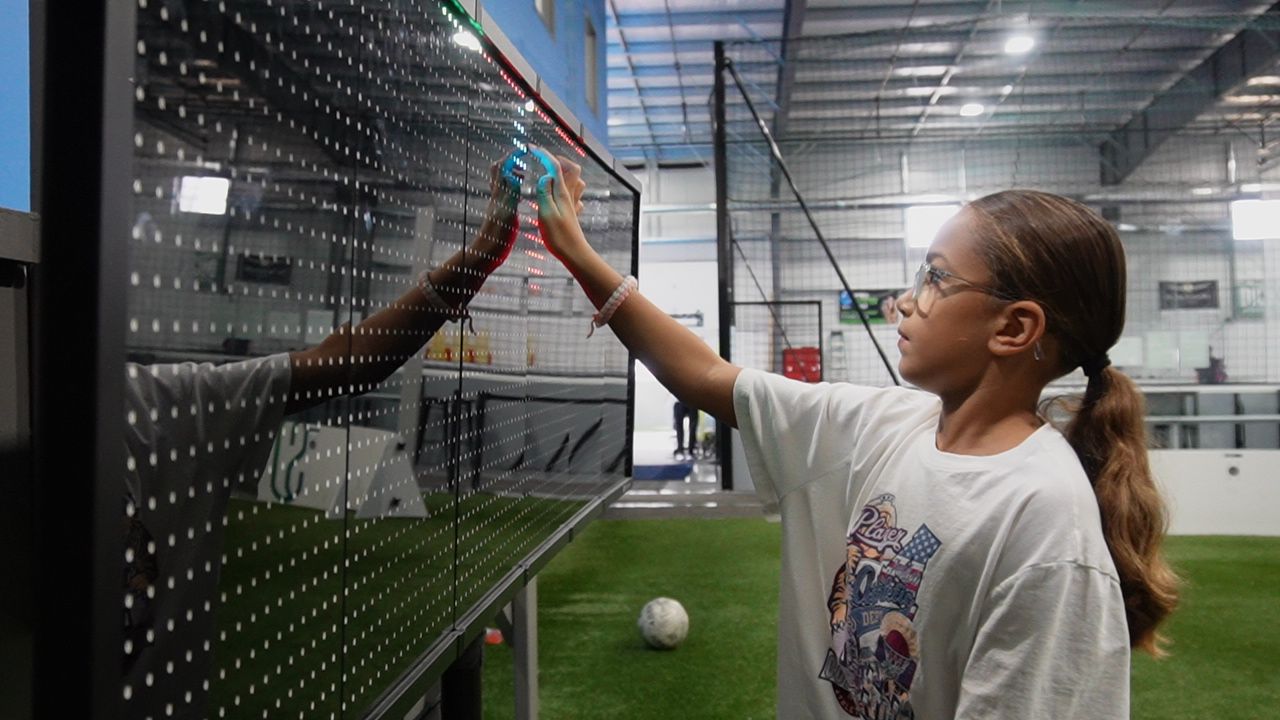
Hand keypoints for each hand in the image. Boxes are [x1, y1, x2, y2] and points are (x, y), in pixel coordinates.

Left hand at [473, 156, 522, 267]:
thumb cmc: (497, 237)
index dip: (513, 155)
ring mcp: (498, 203)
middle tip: (523, 157)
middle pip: (498, 170)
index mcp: (499, 194)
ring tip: (524, 171)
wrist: (488, 253)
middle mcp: (497, 196)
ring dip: (511, 171)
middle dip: (510, 160)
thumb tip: (511, 174)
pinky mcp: (501, 210)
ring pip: (502, 180)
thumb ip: (510, 193)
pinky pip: (506, 191)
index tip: (524, 148)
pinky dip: (514, 185)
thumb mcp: (506, 213)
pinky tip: (522, 189)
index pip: (503, 167)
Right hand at [530, 146, 588, 260]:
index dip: (543, 155)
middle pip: (571, 168)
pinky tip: (561, 194)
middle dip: (558, 159)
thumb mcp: (546, 214)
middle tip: (543, 159)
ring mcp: (573, 204)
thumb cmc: (558, 237)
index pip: (555, 166)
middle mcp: (569, 196)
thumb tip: (545, 175)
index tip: (531, 148)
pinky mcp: (573, 213)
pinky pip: (575, 194)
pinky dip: (568, 188)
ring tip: (552, 173)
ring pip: (576, 180)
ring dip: (565, 172)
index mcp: (561, 193)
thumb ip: (544, 192)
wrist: (574, 254)